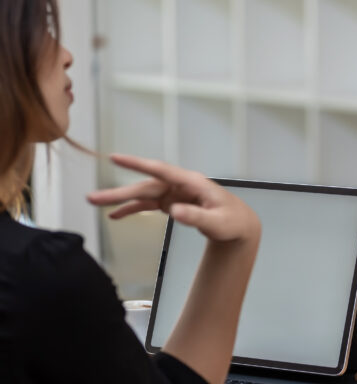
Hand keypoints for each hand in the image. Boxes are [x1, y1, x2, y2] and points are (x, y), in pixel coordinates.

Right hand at [87, 154, 259, 243]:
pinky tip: (115, 215)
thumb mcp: (217, 223)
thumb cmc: (231, 222)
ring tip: (95, 202)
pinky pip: (148, 204)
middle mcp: (180, 185)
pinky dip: (132, 209)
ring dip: (120, 199)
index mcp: (192, 183)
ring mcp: (174, 193)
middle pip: (146, 186)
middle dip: (119, 191)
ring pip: (143, 194)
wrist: (238, 226)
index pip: (161, 170)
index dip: (138, 164)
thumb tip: (174, 211)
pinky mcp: (172, 202)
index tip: (116, 157)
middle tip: (92, 197)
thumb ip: (197, 217)